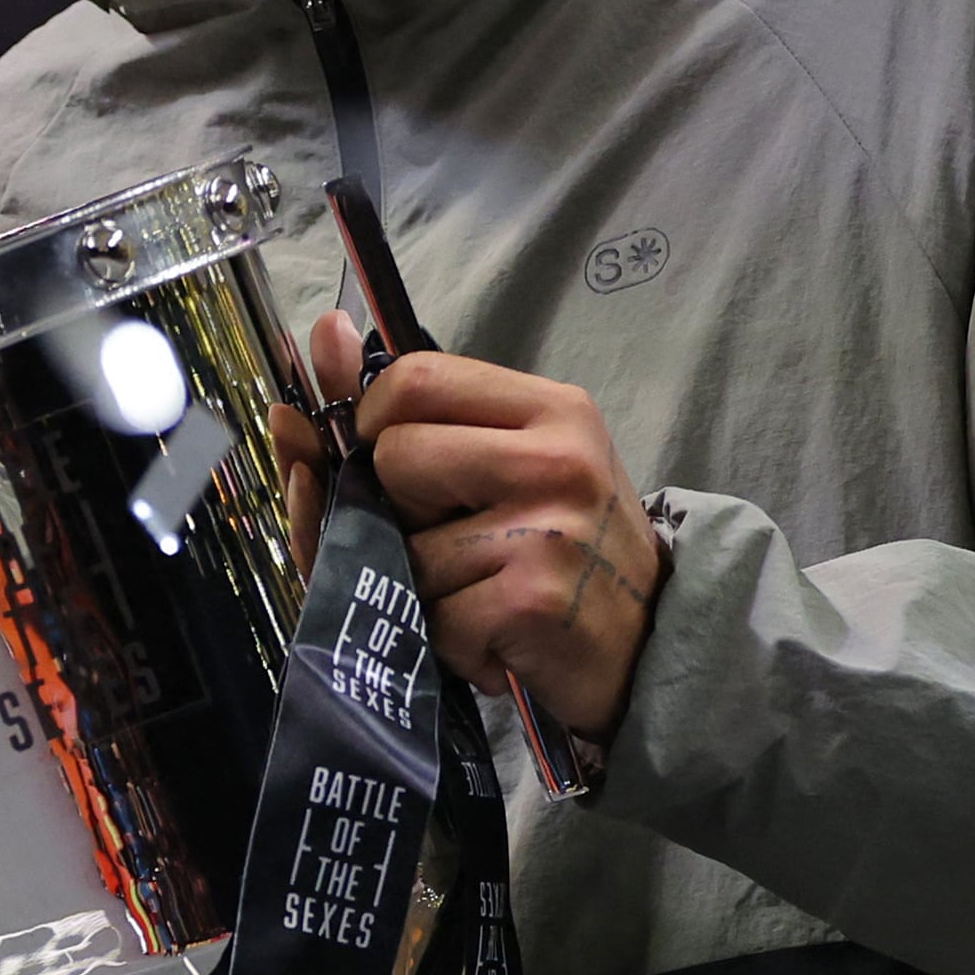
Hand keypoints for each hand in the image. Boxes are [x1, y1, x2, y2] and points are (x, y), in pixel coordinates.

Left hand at [307, 314, 668, 741]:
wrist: (649, 645)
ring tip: (484, 592)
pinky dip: (451, 642)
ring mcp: (547, 529)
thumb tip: (324, 329)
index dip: (376, 423)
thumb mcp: (509, 455)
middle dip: (400, 510)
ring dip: (425, 587)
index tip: (402, 465)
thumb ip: (412, 402)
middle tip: (460, 539)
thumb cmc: (564, 546)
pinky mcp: (532, 599)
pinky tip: (498, 636)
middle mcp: (557, 459)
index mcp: (551, 408)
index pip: (415, 378)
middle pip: (395, 457)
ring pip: (404, 547)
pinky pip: (431, 616)